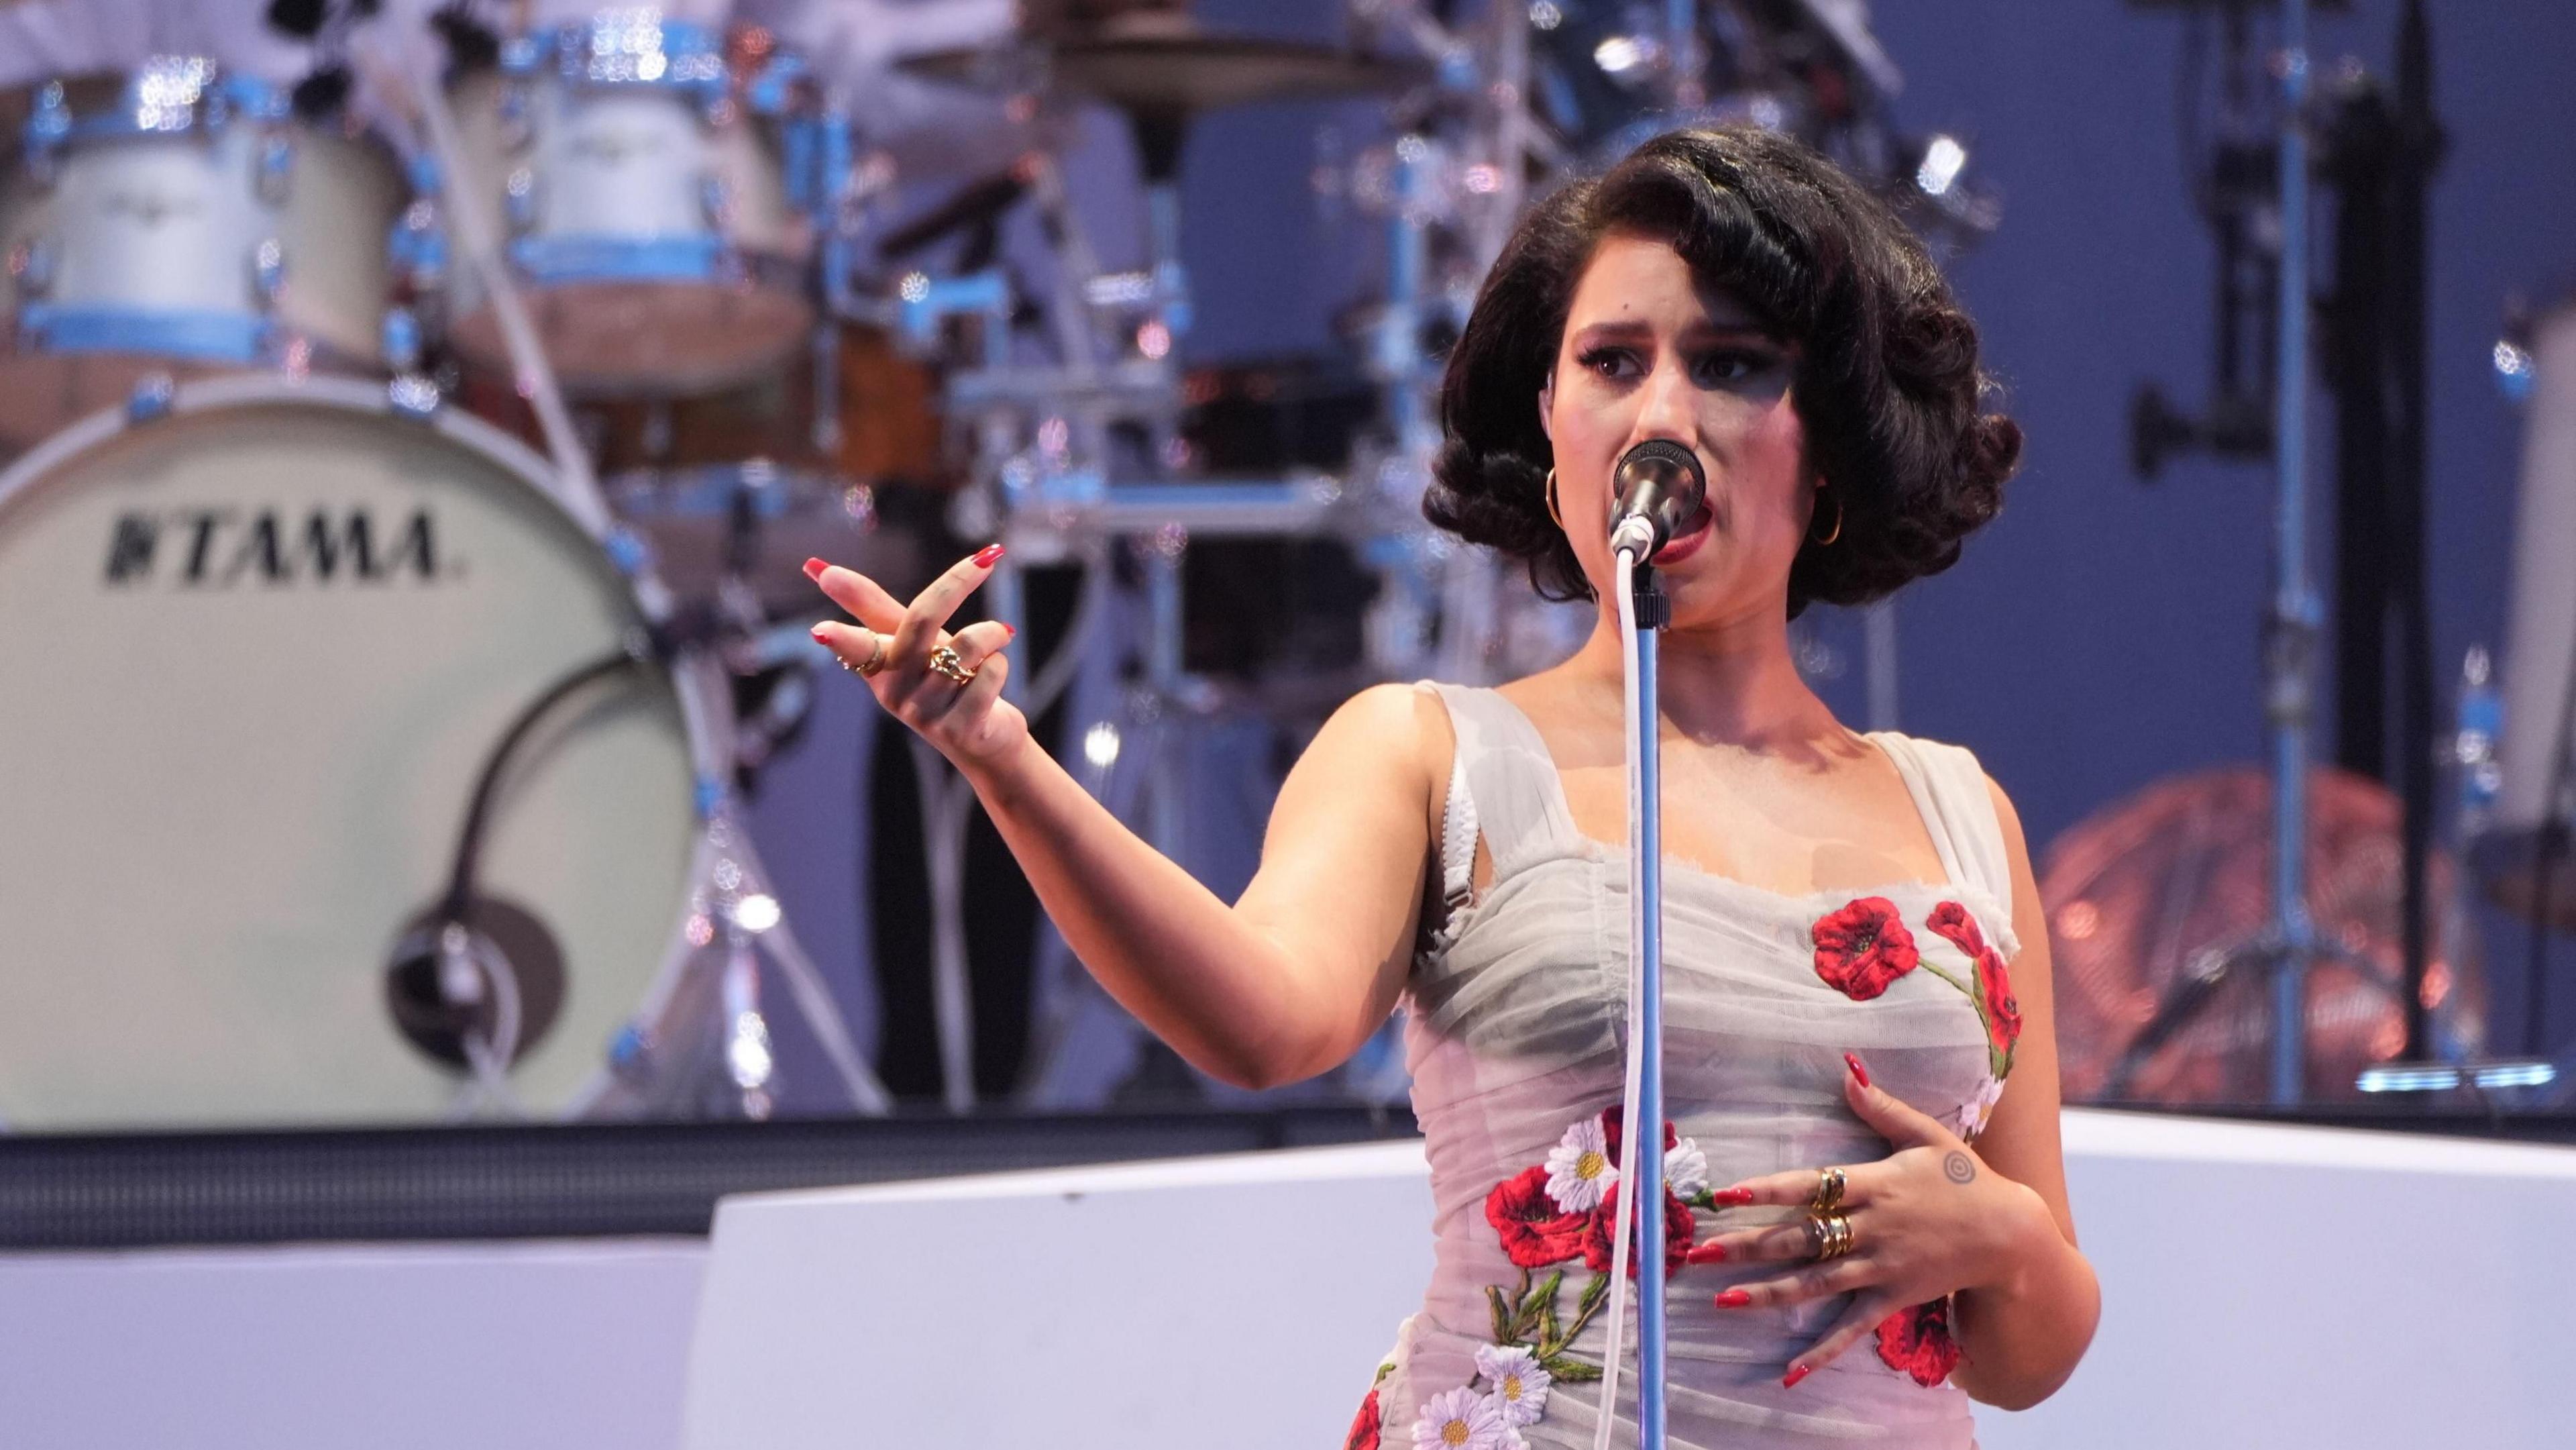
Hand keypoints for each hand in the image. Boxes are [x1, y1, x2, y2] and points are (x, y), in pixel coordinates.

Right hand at [805, 547, 1024, 767]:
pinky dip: (1000, 663)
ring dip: (992, 633)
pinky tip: (992, 679)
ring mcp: (926, 714)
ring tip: (996, 639)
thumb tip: (818, 567)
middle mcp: (895, 693)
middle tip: (986, 560)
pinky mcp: (961, 729)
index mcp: (877, 667)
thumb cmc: (940, 676)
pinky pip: (990, 672)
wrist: (984, 737)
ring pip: (968, 645)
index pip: (856, 646)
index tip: (820, 630)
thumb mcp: (909, 639)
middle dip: (956, 584)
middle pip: (921, 621)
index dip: (839, 638)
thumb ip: (869, 604)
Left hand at [1684, 1052, 2048, 1386]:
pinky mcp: (1892, 1298)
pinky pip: (1851, 1327)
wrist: (2010, 1234)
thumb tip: (1846, 1069)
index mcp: (1875, 1184)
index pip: (1810, 1186)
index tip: (1724, 1195)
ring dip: (1768, 1293)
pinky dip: (1822, 1352)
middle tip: (1698, 1252)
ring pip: (1815, 1283)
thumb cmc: (1966, 1179)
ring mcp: (1881, 1267)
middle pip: (1801, 1238)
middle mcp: (1872, 1228)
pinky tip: (1790, 1372)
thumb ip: (1882, 1106)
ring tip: (1722, 1299)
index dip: (1766, 1190)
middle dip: (1748, 1245)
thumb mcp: (1928, 1134)